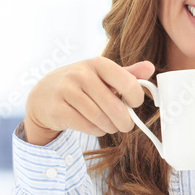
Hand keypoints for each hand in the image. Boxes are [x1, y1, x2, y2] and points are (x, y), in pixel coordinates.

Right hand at [23, 57, 155, 145]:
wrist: (44, 95)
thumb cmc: (81, 85)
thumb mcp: (103, 75)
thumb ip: (127, 73)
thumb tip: (150, 67)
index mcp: (97, 63)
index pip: (128, 82)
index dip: (136, 98)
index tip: (133, 104)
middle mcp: (81, 74)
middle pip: (115, 107)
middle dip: (125, 121)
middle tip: (125, 125)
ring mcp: (67, 91)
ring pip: (101, 119)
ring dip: (110, 127)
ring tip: (109, 125)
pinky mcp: (57, 109)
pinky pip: (87, 126)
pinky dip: (96, 131)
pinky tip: (95, 126)